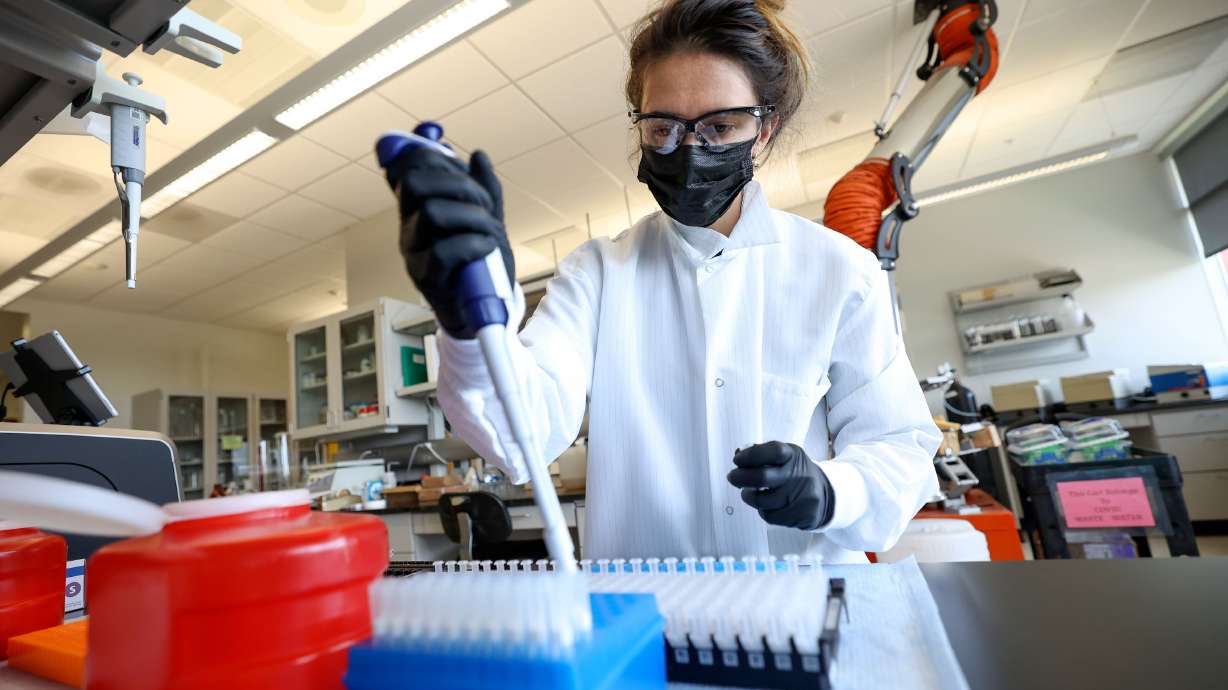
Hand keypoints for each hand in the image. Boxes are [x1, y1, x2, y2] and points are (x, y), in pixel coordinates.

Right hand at [386, 146, 514, 338]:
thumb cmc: (481, 262)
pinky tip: (487, 248)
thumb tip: (479, 157)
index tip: (461, 166)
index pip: (408, 170)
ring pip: (433, 213)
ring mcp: (414, 253)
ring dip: (473, 215)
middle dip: (459, 184)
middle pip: (416, 184)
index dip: (433, 159)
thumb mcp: (487, 220)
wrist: (483, 306)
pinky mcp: (427, 278)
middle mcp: (410, 228)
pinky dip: (474, 243)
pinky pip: (444, 251)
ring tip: (491, 229)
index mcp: (418, 209)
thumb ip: (484, 190)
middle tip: (484, 202)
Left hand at [727, 442, 834, 530]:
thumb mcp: (785, 457)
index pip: (773, 451)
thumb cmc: (796, 473)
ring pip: (762, 501)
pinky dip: (763, 510)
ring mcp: (802, 497)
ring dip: (748, 496)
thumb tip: (739, 456)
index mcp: (794, 455)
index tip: (737, 460)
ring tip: (748, 492)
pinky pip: (770, 516)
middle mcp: (800, 475)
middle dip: (740, 478)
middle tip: (733, 477)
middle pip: (762, 477)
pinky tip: (766, 504)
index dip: (750, 455)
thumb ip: (762, 455)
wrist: (826, 494)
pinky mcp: (802, 515)